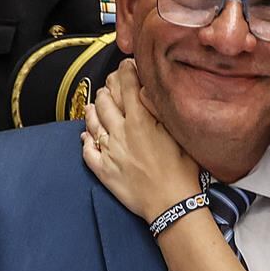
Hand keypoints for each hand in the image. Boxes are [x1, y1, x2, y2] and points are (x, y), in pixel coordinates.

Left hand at [82, 59, 200, 221]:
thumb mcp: (180, 134)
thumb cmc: (183, 172)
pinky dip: (86, 140)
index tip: (125, 65)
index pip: (126, 86)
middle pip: (105, 101)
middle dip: (107, 88)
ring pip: (93, 122)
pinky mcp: (104, 171)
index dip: (125, 71)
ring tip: (96, 105)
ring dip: (93, 110)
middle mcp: (121, 133)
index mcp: (141, 121)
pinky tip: (87, 136)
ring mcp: (109, 152)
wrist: (172, 205)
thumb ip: (161, 110)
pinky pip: (87, 150)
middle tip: (111, 85)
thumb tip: (148, 90)